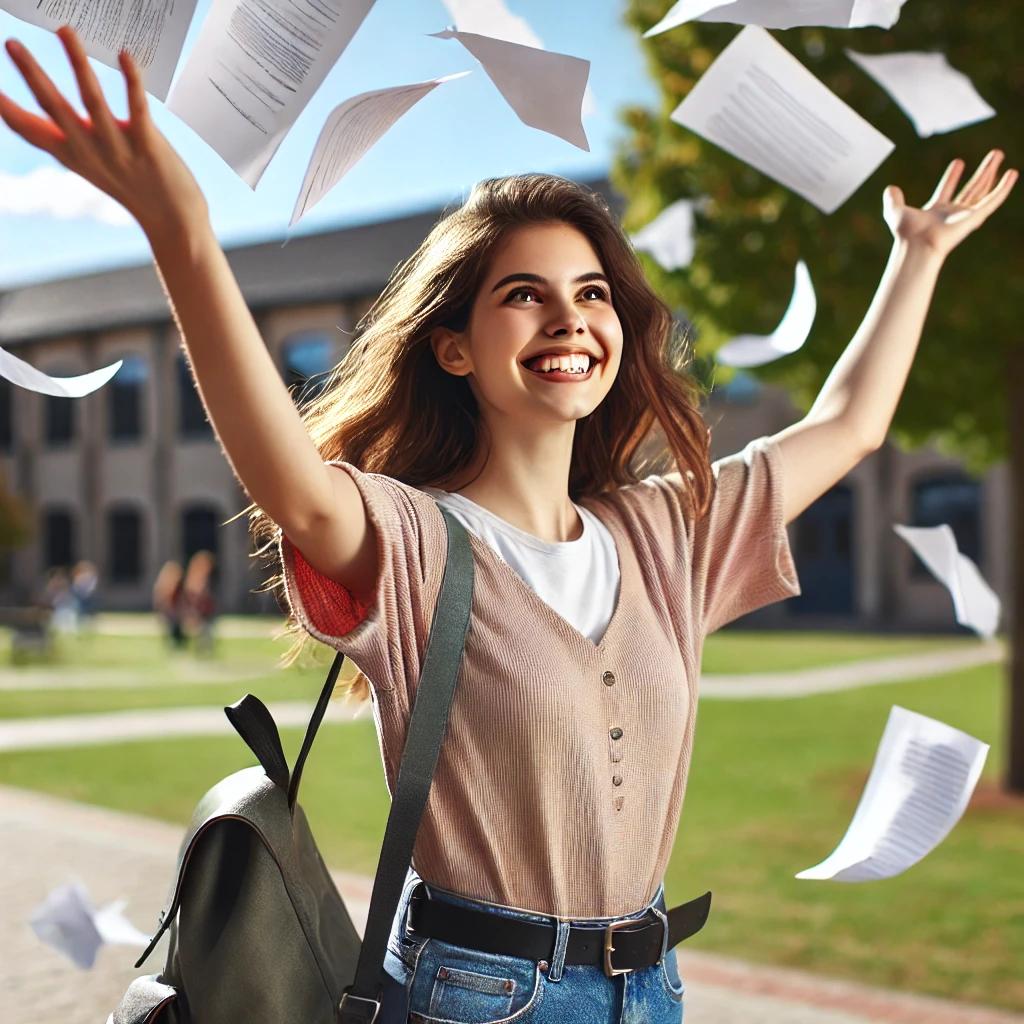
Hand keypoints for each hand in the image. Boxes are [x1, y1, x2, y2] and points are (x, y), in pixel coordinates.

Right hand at [0, 25, 208, 242]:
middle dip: (32, 74)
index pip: (31, 131)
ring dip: (77, 63)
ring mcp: (118, 149)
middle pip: (54, 107)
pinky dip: (131, 80)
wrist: (174, 221)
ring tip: (65, 30)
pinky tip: (125, 55)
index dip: (7, 110)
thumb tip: (44, 102)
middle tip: (11, 42)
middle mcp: (90, 152)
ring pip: (92, 100)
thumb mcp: (93, 163)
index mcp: (73, 156)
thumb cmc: (135, 187)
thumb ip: (68, 136)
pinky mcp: (148, 146)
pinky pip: (137, 108)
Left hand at [882, 149, 1017, 258]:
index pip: (946, 190)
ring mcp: (964, 215)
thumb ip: (892, 200)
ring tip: (999, 154)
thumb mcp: (895, 211)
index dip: (952, 177)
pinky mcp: (975, 217)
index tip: (958, 162)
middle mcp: (952, 214)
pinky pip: (993, 200)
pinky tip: (1012, 174)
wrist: (917, 245)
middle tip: (993, 155)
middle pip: (971, 188)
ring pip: (982, 189)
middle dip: (982, 171)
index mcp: (936, 211)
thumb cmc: (906, 234)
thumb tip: (890, 188)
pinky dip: (1003, 188)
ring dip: (991, 172)